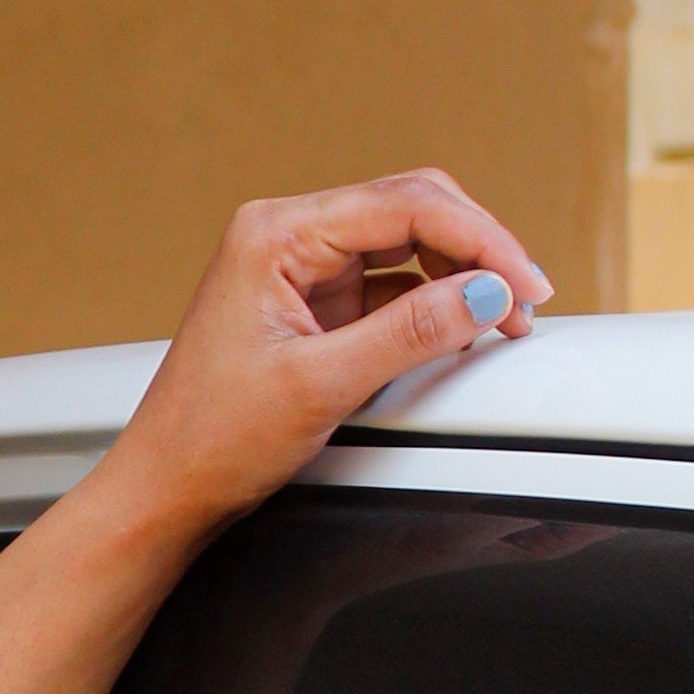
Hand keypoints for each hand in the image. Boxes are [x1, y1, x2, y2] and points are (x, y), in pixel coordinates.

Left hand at [101, 170, 549, 553]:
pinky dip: (433, 302)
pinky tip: (462, 328)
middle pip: (412, 209)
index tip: (526, 284)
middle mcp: (286, 236)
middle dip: (476, 248)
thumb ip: (412, 333)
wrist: (167, 487)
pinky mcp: (314, 305)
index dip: (480, 240)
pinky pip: (391, 284)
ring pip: (407, 243)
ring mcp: (300, 269)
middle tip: (525, 298)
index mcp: (275, 234)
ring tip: (503, 317)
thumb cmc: (213, 438)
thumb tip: (488, 294)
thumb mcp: (322, 385)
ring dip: (460, 273)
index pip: (405, 205)